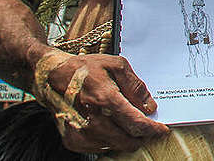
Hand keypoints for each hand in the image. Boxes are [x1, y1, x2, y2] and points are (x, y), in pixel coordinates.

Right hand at [33, 49, 169, 153]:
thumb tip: (149, 106)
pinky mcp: (72, 140)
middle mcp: (91, 119)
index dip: (152, 129)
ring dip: (126, 139)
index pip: (135, 123)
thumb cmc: (85, 69)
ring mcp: (80, 132)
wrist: (51, 77)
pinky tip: (111, 127)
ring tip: (129, 125)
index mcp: (105, 98)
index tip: (162, 130)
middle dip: (142, 137)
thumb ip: (135, 87)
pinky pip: (99, 148)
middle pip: (126, 140)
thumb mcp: (116, 65)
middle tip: (149, 130)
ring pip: (114, 146)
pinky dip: (110, 140)